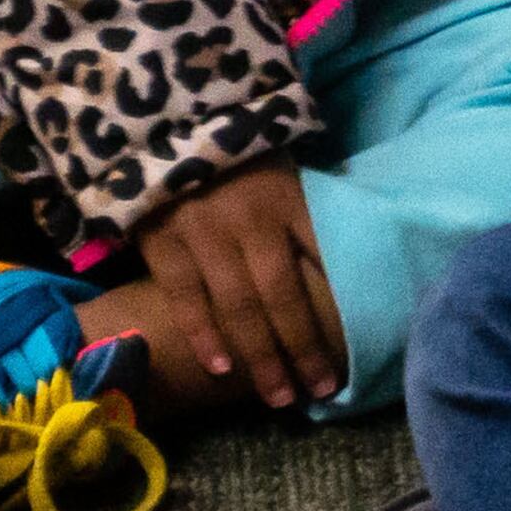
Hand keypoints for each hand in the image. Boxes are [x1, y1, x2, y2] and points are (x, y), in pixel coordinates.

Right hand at [132, 157, 347, 406]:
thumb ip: (300, 212)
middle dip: (302, 348)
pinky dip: (203, 333)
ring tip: (279, 396)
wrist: (159, 115)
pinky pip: (185, 296)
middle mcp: (249, 221)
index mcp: (285, 199)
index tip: (350, 345)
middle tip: (318, 389)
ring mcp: (203, 233)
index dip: (334, 309)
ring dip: (260, 356)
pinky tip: (220, 368)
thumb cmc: (231, 146)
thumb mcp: (280, 167)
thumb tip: (332, 260)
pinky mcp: (162, 240)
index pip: (320, 262)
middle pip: (282, 296)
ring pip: (238, 306)